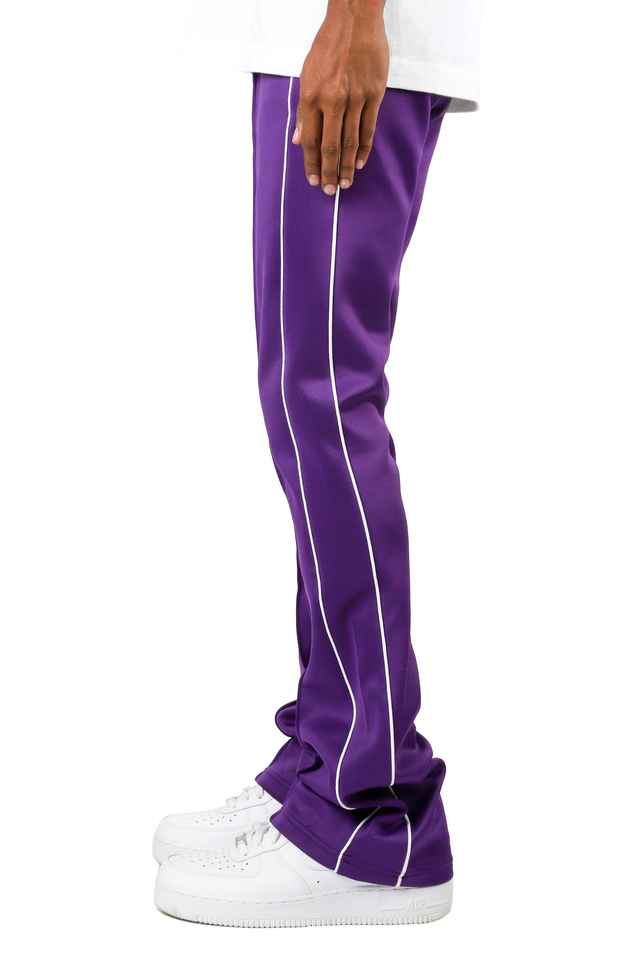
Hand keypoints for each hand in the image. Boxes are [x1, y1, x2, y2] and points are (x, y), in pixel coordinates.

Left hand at [292, 0, 388, 194]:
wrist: (354, 21)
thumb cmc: (328, 47)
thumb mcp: (306, 75)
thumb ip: (303, 111)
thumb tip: (299, 140)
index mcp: (312, 96)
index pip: (311, 139)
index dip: (311, 163)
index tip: (312, 180)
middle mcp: (332, 100)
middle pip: (330, 146)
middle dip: (328, 172)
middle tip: (329, 191)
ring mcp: (355, 98)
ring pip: (350, 141)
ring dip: (346, 166)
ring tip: (344, 183)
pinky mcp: (373, 95)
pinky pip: (368, 128)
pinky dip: (363, 149)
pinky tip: (359, 163)